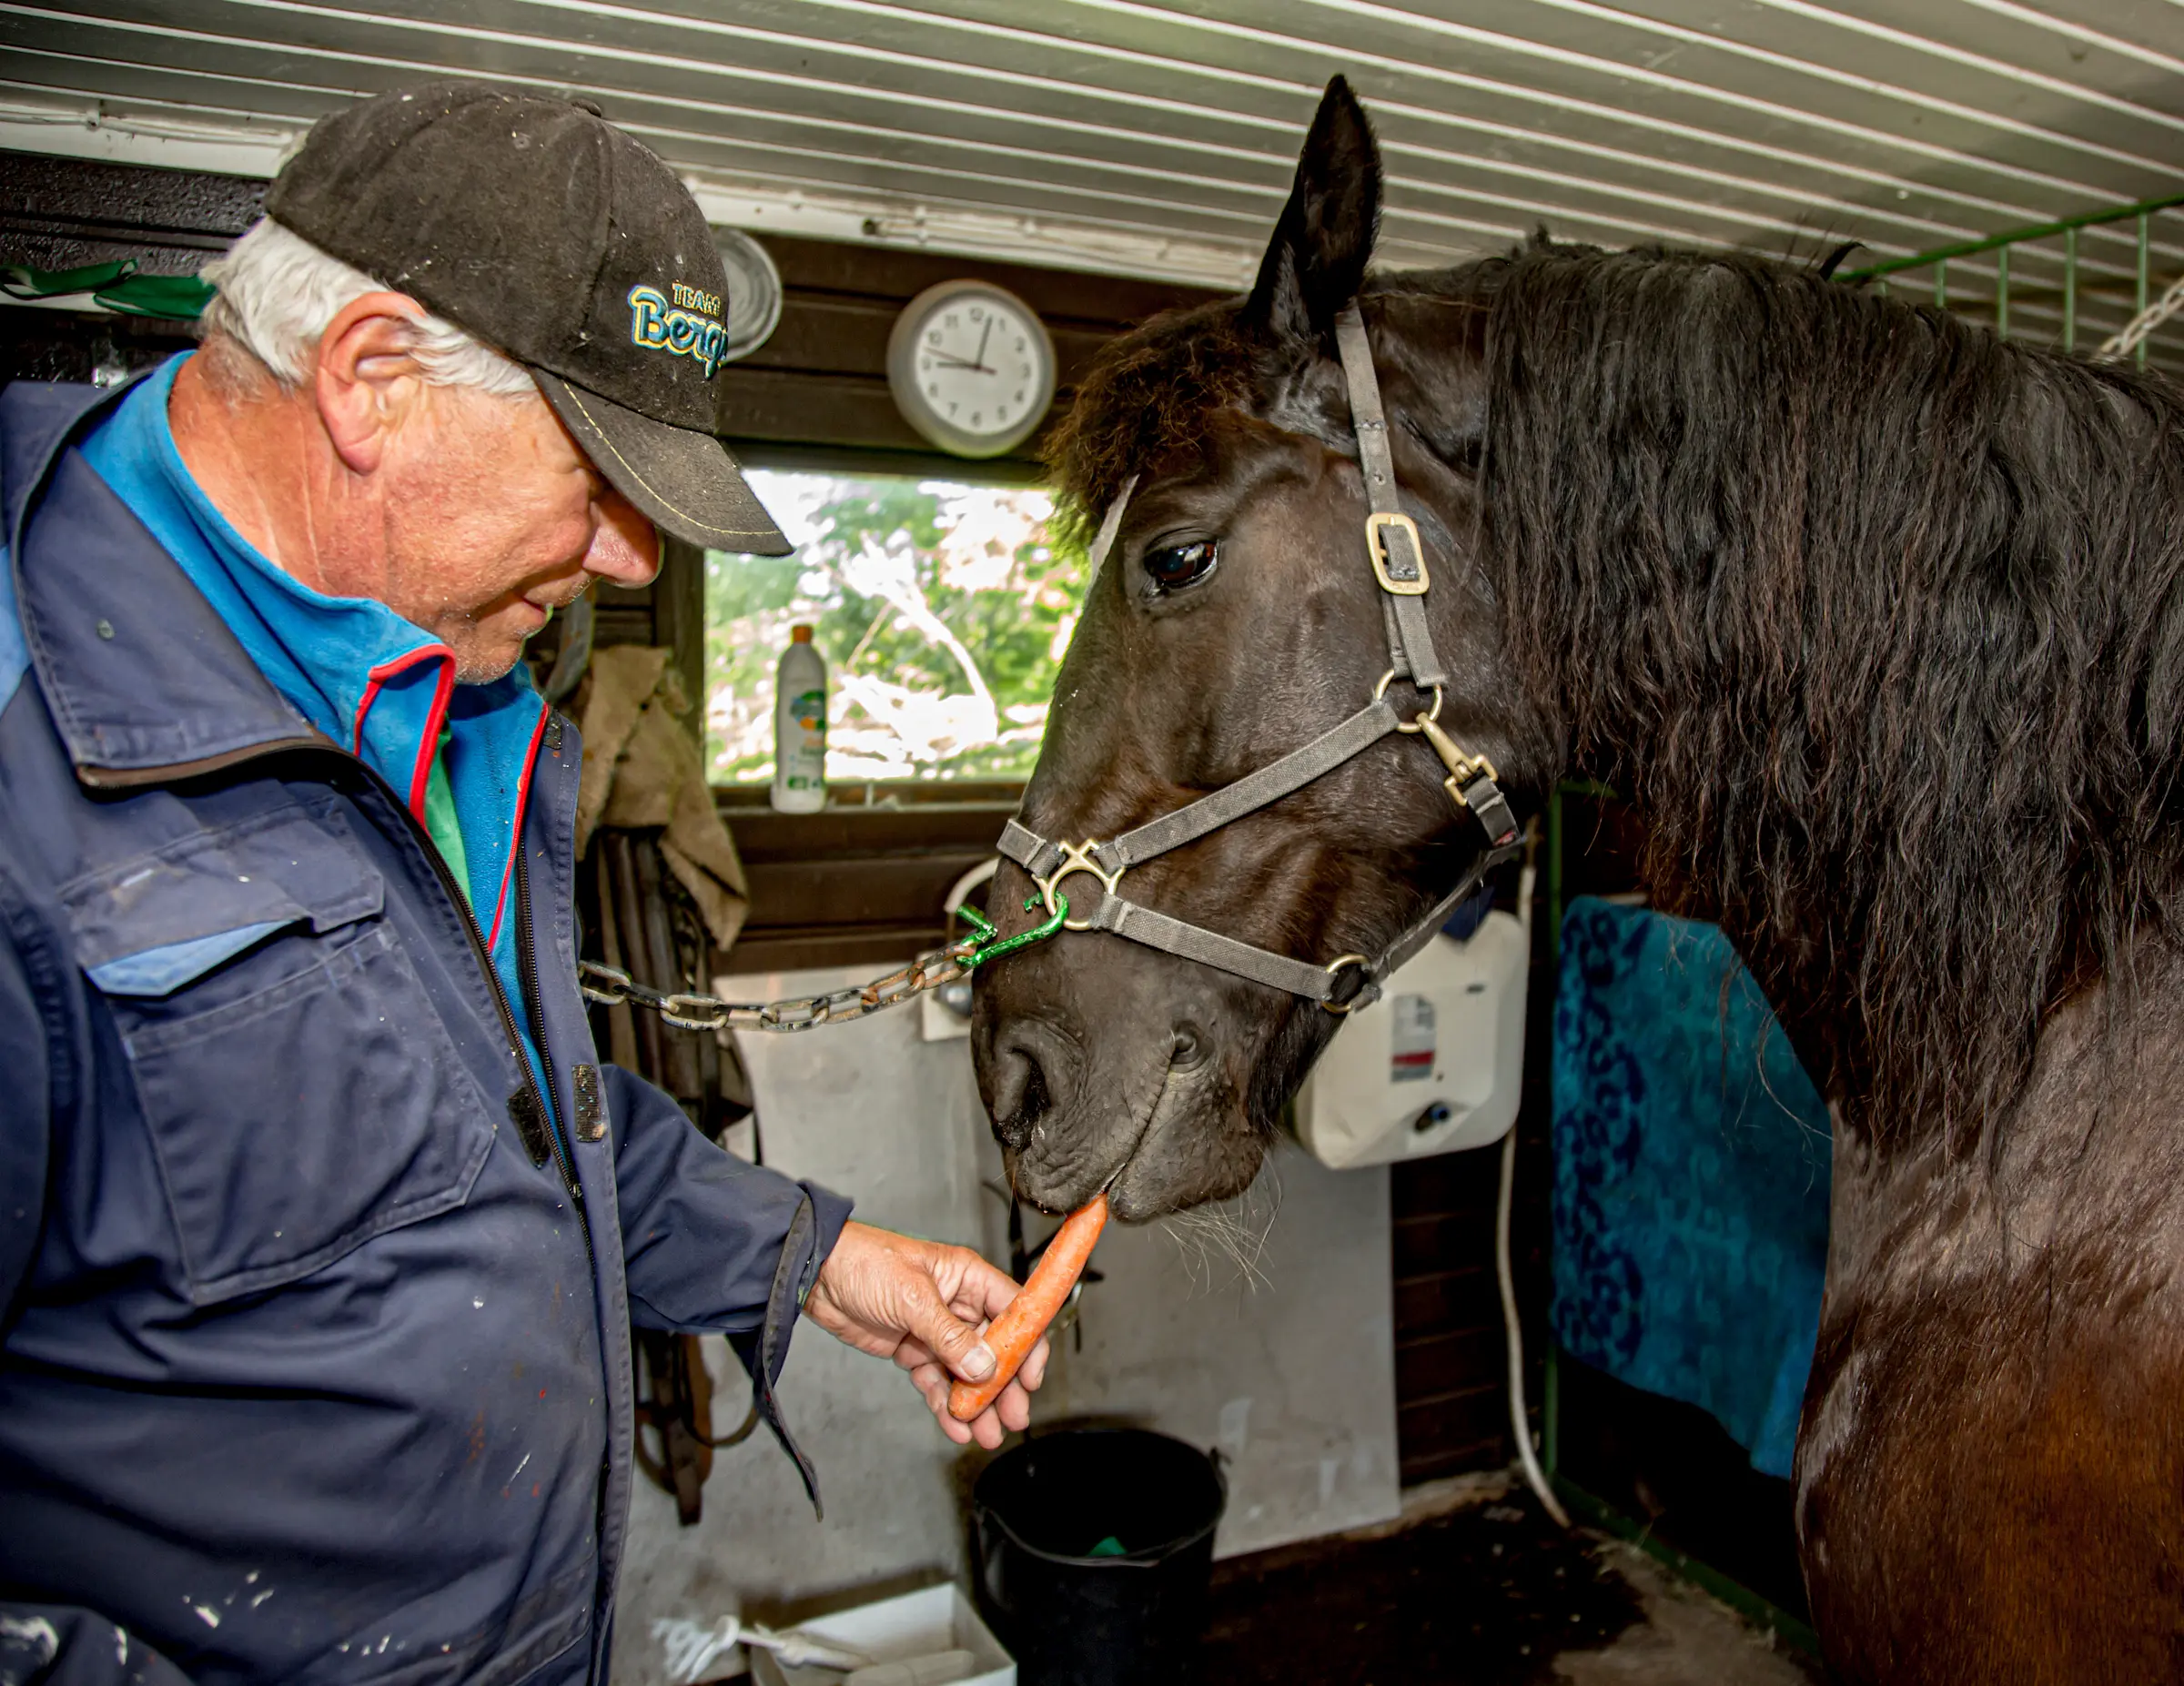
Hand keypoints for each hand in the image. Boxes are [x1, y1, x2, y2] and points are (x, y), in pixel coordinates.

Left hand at [805, 1221, 1049, 1448]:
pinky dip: (945, 1404)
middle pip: (993, 1349)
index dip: (1026, 1345)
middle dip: (1003, 1385)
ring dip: (976, 1403)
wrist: (816, 1276)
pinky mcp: (913, 1350)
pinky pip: (936, 1381)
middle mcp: (957, 1304)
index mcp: (966, 1278)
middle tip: (1012, 1417)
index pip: (1012, 1311)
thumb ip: (948, 1335)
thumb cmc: (864, 1262)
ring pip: (965, 1373)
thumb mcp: (912, 1297)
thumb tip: (983, 1366)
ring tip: (986, 1433)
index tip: (1030, 1378)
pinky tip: (954, 1424)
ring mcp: (935, 1330)